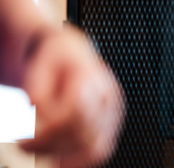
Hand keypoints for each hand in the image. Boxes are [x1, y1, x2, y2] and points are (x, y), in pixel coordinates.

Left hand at [19, 25, 123, 167]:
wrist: (71, 54)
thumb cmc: (55, 58)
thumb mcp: (39, 67)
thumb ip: (39, 93)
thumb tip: (40, 119)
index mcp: (92, 77)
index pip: (74, 112)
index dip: (48, 130)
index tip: (23, 136)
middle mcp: (108, 96)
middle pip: (84, 133)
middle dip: (50, 145)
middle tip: (23, 144)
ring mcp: (112, 112)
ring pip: (95, 147)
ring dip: (63, 154)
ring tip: (38, 150)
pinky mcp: (109, 125)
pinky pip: (100, 150)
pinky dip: (79, 160)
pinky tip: (58, 159)